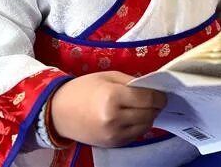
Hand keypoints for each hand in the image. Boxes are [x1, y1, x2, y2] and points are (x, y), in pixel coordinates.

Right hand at [50, 72, 166, 147]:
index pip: (148, 98)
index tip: (163, 93)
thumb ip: (131, 82)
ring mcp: (113, 134)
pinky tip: (134, 117)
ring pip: (145, 126)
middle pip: (149, 114)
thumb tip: (152, 87)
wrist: (58, 112)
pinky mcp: (112, 144)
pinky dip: (139, 126)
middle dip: (156, 106)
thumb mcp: (108, 77)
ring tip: (144, 107)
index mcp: (113, 97)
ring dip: (149, 116)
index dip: (159, 96)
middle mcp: (114, 118)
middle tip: (156, 99)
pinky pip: (135, 135)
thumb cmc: (83, 89)